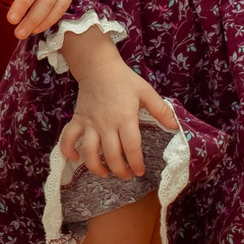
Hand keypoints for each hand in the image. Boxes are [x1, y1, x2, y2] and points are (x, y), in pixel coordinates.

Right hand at [56, 37, 177, 180]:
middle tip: (126, 175)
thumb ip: (161, 110)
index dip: (136, 163)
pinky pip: (68, 138)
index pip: (131, 147)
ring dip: (96, 167)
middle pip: (111, 155)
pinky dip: (68, 151)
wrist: (98, 67)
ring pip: (89, 152)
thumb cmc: (124, 80)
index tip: (140, 171)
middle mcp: (106, 124)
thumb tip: (175, 127)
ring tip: (105, 173)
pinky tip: (74, 159)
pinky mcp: (77, 120)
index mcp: (125, 118)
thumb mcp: (146, 92)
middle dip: (120, 170)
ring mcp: (89, 123)